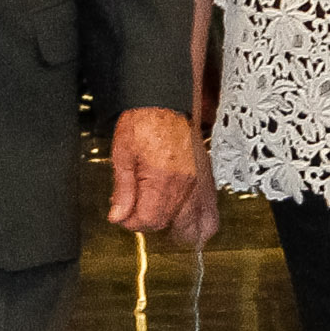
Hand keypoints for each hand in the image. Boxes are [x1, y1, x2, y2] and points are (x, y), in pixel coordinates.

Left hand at [107, 105, 213, 244]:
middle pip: (169, 225)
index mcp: (162, 180)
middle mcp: (185, 186)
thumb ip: (122, 190)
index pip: (148, 220)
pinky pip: (211, 211)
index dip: (129, 222)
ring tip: (162, 218)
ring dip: (178, 227)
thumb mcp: (122, 155)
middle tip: (137, 213)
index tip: (121, 214)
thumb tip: (118, 215)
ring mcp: (200, 184)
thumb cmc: (143, 123)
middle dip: (150, 224)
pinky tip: (184, 216)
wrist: (166, 103)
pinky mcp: (207, 179)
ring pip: (198, 225)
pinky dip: (199, 219)